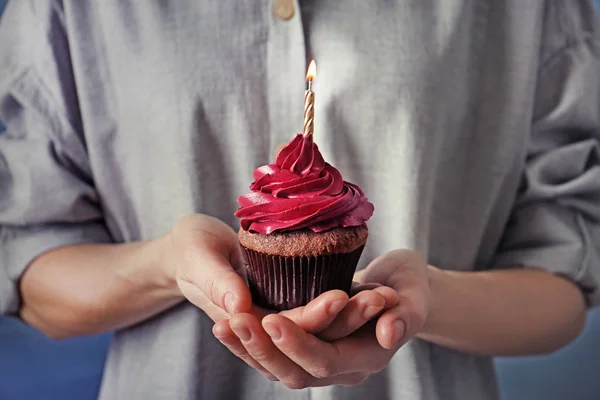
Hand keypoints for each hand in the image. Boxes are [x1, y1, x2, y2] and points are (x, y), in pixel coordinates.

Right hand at [168, 215, 388, 327]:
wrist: (191, 247)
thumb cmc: (187, 248)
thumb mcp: (197, 258)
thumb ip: (216, 282)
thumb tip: (238, 306)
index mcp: (243, 323)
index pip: (284, 330)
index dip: (311, 318)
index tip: (339, 295)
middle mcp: (267, 327)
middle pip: (312, 334)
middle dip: (344, 319)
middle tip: (377, 297)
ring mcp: (281, 316)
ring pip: (323, 325)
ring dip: (352, 314)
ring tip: (382, 295)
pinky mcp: (290, 300)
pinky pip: (321, 308)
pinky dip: (345, 303)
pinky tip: (371, 289)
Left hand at [212, 249, 428, 387]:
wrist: (400, 288)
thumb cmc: (409, 285)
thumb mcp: (415, 292)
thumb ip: (407, 314)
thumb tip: (390, 333)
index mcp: (367, 357)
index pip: (326, 360)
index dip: (298, 344)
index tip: (271, 321)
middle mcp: (341, 367)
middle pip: (295, 372)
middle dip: (263, 349)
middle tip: (235, 322)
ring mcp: (322, 360)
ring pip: (279, 368)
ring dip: (249, 349)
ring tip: (223, 325)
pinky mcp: (307, 347)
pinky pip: (274, 354)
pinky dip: (250, 342)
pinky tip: (228, 324)